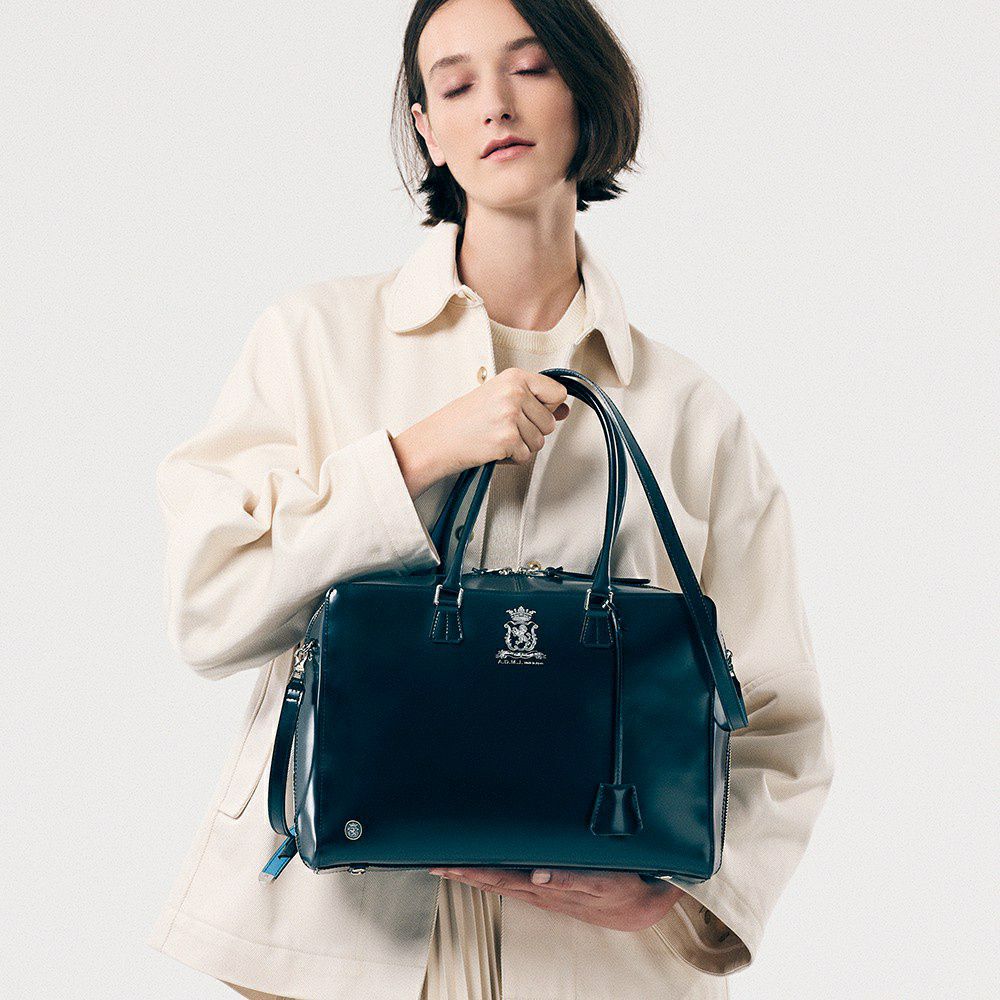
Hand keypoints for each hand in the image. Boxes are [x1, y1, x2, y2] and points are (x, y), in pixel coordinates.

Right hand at [392, 368, 569, 496]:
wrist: (437, 440)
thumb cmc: (463, 420)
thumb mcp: (499, 399)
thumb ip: (534, 401)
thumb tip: (564, 410)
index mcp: (514, 378)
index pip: (557, 392)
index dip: (548, 407)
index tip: (532, 412)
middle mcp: (514, 393)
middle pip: (550, 422)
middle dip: (531, 431)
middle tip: (504, 428)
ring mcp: (511, 416)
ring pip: (539, 441)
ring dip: (521, 446)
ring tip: (497, 437)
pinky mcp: (508, 439)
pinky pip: (526, 456)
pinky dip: (511, 458)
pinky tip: (493, 448)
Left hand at [428, 867, 684, 931]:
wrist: (643, 905)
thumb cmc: (622, 885)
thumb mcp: (601, 882)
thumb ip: (568, 879)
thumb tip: (537, 876)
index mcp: (546, 885)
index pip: (499, 875)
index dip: (472, 868)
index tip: (447, 862)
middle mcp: (540, 891)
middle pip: (493, 880)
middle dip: (463, 871)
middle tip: (433, 860)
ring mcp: (544, 893)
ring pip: (501, 883)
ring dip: (474, 874)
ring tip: (447, 865)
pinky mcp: (551, 892)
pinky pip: (515, 884)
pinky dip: (495, 877)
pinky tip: (481, 872)